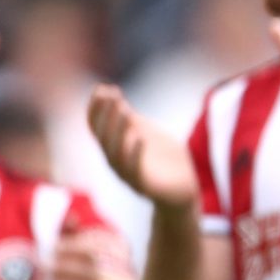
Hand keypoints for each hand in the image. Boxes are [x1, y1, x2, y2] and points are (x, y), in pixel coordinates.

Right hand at [87, 86, 197, 207]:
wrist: (184, 191)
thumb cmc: (164, 161)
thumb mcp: (148, 134)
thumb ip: (133, 121)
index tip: (101, 87)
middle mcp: (116, 163)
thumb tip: (115, 99)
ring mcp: (129, 176)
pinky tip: (139, 136)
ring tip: (123, 108)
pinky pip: (135, 171)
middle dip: (106, 114)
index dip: (95, 108)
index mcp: (114, 148)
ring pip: (115, 154)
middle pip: (103, 138)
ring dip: (117, 130)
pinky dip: (135, 153)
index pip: (96, 128)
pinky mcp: (146, 187)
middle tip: (113, 93)